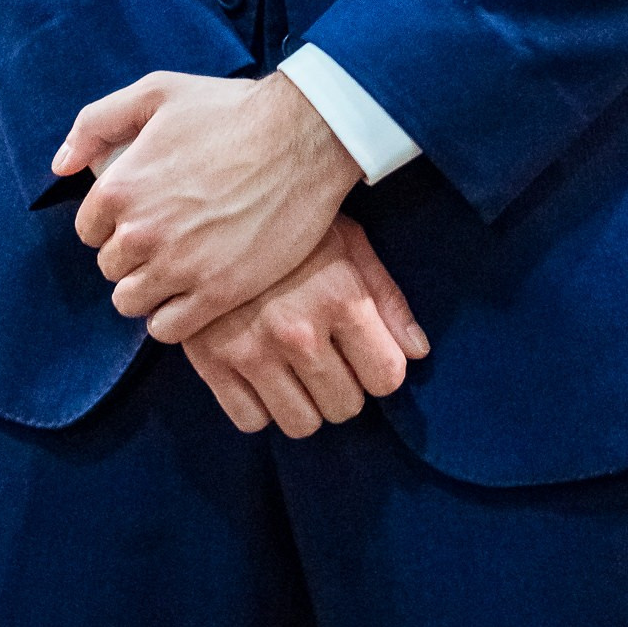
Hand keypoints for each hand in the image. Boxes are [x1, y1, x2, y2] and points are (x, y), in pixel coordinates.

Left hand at [53, 70, 358, 341]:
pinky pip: (168, 329)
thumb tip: (60, 165)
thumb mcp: (156, 92)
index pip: (89, 231)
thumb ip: (96, 123)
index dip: (114, 223)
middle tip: (168, 238)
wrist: (305, 137)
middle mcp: (141, 233)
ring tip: (178, 269)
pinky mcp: (217, 293)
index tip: (144, 214)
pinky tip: (194, 293)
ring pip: (132, 302)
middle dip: (132, 256)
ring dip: (149, 289)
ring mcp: (179, 267)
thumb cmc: (232, 109)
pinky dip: (173, 318)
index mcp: (119, 188)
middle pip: (111, 268)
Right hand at [184, 217, 428, 436]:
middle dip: (345, 386)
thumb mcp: (349, 242)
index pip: (386, 377)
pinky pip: (250, 421)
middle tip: (329, 358)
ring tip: (297, 370)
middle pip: (346, 406)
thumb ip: (386, 298)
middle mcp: (298, 331)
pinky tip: (262, 375)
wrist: (211, 203)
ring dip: (306, 403)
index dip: (382, 368)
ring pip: (301, 424)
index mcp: (339, 297)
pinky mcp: (210, 362)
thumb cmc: (291, 223)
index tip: (367, 354)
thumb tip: (417, 352)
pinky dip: (260, 406)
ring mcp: (251, 350)